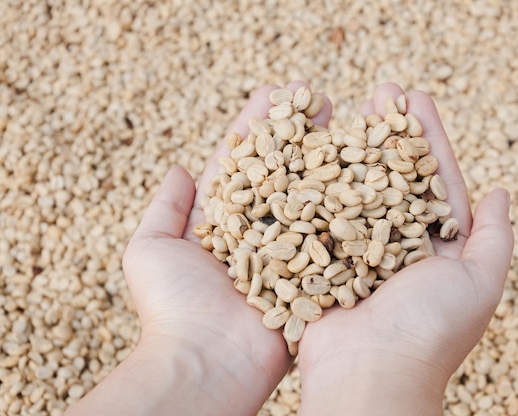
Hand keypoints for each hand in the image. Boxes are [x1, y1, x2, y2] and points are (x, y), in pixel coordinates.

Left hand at [67, 82, 331, 415]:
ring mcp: (291, 252)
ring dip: (327, 157)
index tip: (276, 93)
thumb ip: (164, 209)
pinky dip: (349, 204)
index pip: (243, 163)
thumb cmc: (172, 308)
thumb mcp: (150, 249)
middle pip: (283, 171)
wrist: (207, 363)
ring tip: (348, 118)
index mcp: (224, 222)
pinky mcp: (316, 274)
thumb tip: (177, 169)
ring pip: (312, 196)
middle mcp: (261, 232)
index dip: (259, 128)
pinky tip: (367, 169)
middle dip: (299, 133)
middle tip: (318, 96)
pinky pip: (334, 234)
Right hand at [297, 83, 513, 414]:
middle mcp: (397, 247)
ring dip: (352, 148)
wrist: (368, 375)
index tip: (415, 100)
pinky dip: (315, 184)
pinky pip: (319, 216)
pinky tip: (308, 150)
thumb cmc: (429, 331)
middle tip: (380, 91)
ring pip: (355, 189)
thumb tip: (502, 193)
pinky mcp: (322, 262)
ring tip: (343, 108)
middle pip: (392, 177)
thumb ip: (494, 238)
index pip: (435, 181)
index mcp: (437, 248)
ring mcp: (357, 252)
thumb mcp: (481, 282)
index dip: (427, 139)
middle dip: (387, 133)